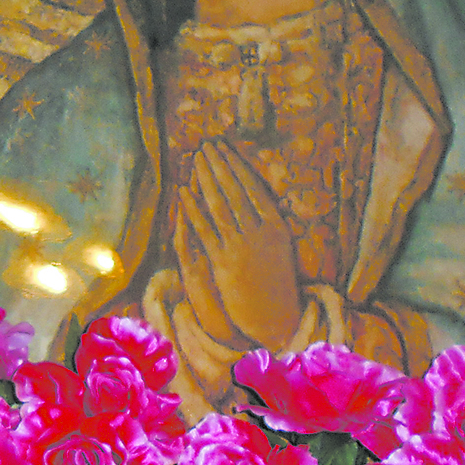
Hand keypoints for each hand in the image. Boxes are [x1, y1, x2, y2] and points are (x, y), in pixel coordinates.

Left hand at [180, 139, 302, 350]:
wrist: (276, 319)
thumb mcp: (280, 248)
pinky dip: (194, 208)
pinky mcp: (224, 262)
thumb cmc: (277, 283)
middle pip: (235, 190)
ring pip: (220, 205)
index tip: (224, 148)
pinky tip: (184, 191)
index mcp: (277, 226)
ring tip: (195, 159)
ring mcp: (242, 247)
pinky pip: (205, 229)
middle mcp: (261, 232)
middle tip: (205, 145)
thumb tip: (257, 197)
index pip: (253, 186)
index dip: (236, 165)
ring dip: (206, 179)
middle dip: (219, 165)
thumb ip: (268, 223)